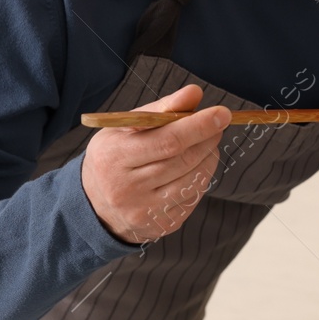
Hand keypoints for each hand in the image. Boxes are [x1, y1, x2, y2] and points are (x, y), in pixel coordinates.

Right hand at [81, 84, 231, 244]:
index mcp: (113, 157)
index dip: (198, 126)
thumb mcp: (126, 128)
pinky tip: (196, 166)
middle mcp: (127, 188)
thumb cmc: (116, 155)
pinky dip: (202, 177)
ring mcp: (146, 211)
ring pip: (195, 179)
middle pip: (184, 160)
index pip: (167, 141)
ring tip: (207, 142)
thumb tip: (195, 93)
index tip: (222, 113)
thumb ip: (160, 109)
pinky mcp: (163, 226)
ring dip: (209, 157)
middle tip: (219, 123)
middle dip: (207, 138)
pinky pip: (195, 197)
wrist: (96, 205)